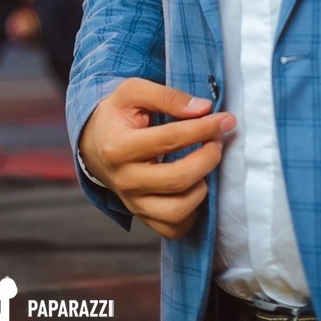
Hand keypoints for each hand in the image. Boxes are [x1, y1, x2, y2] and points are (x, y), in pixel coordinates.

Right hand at [78, 78, 235, 239]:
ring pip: (176, 211)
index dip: (203, 128)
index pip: (170, 139)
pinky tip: (196, 186)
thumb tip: (203, 109)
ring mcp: (132, 202)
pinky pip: (173, 229)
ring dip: (202, 187)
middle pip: (177, 179)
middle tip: (217, 140)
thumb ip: (167, 96)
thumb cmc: (117, 115)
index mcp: (118, 147)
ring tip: (205, 164)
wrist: (95, 144)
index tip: (225, 119)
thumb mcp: (133, 92)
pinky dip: (192, 213)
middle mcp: (124, 180)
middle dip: (208, 157)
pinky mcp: (142, 216)